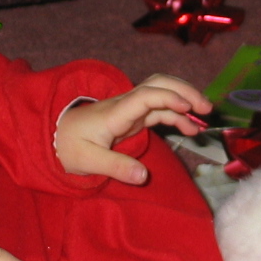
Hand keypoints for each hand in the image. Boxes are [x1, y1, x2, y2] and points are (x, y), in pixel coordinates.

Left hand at [55, 72, 211, 182]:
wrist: (54, 138)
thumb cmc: (68, 147)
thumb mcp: (87, 160)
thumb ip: (115, 167)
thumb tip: (143, 176)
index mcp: (115, 112)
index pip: (145, 96)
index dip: (168, 98)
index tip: (187, 109)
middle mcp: (125, 105)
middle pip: (158, 84)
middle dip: (184, 91)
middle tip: (207, 108)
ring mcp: (130, 109)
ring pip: (161, 93)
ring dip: (184, 100)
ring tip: (205, 118)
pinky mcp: (133, 118)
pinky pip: (159, 110)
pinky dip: (177, 115)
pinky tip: (190, 129)